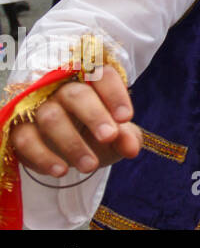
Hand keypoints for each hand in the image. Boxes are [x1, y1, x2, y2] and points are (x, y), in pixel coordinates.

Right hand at [9, 67, 140, 178]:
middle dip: (94, 115)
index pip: (103, 76)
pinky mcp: (19, 130)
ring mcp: (38, 108)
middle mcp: (62, 90)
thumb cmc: (95, 135)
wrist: (66, 153)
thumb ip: (126, 137)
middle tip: (109, 137)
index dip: (115, 94)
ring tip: (90, 166)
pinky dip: (44, 157)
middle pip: (76, 94)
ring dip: (72, 143)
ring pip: (51, 118)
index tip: (126, 117)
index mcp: (91, 84)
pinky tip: (61, 171)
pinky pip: (26, 140)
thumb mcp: (115, 137)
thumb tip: (132, 148)